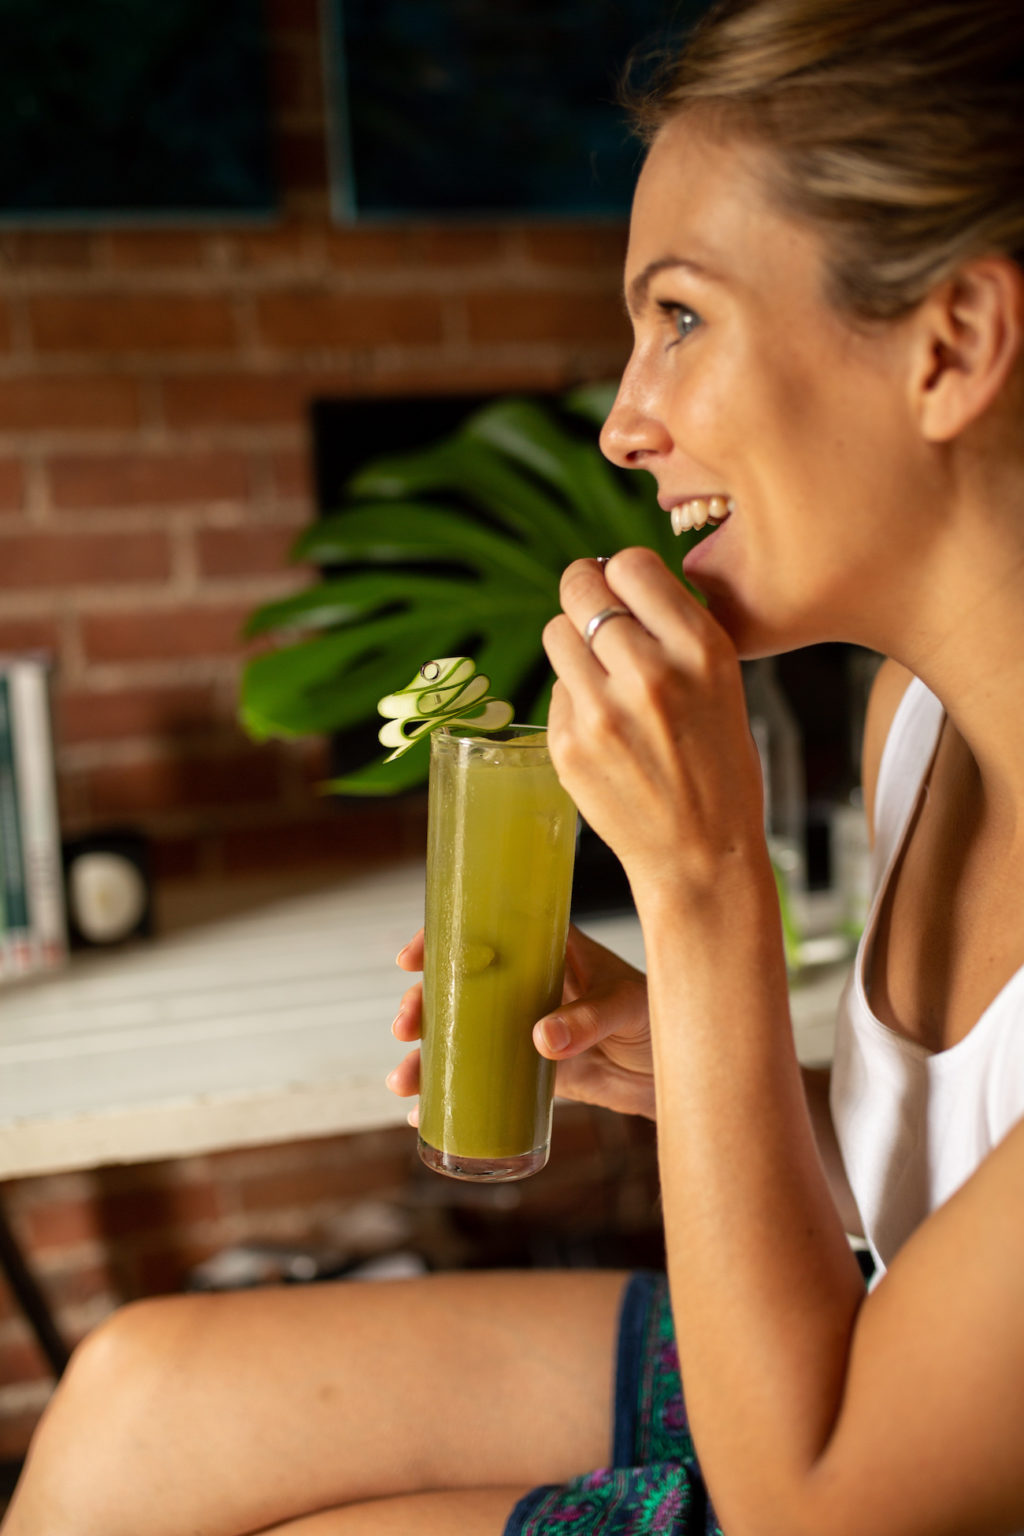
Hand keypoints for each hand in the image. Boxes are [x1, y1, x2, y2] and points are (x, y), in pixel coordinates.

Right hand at [388, 925, 653, 1121]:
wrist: (681, 1072)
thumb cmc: (661, 1016)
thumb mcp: (629, 1008)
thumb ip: (589, 1018)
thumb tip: (542, 1038)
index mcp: (548, 947)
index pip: (485, 928)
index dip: (441, 938)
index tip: (411, 959)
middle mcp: (527, 983)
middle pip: (458, 986)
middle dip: (422, 1005)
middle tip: (406, 1029)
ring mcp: (523, 1027)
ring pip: (461, 1034)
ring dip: (427, 1055)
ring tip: (404, 1082)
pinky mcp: (530, 1072)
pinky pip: (482, 1080)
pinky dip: (452, 1097)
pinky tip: (425, 1115)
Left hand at [542, 549, 769, 915]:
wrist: (701, 852)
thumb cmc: (718, 765)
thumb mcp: (724, 683)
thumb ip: (675, 629)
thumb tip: (619, 579)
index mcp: (699, 650)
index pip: (630, 564)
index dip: (621, 572)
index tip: (622, 587)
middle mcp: (649, 673)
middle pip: (581, 588)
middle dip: (584, 592)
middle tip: (593, 609)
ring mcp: (602, 712)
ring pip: (556, 632)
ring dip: (572, 642)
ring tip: (600, 671)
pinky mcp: (568, 745)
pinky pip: (555, 689)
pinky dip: (573, 697)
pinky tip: (604, 726)